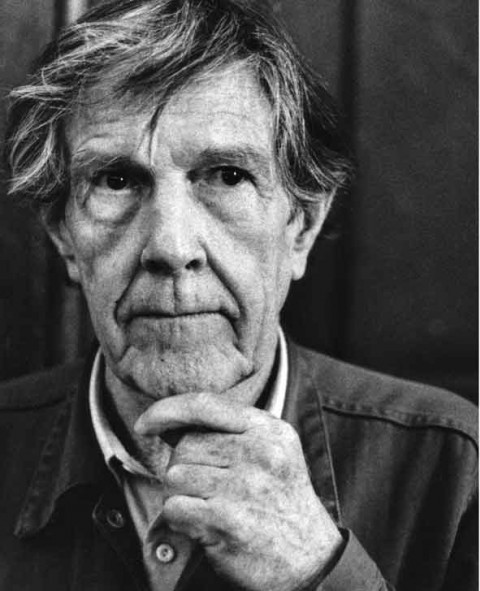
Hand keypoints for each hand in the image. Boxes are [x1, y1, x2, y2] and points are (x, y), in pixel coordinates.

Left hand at [135, 392, 342, 590]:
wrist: (311, 559)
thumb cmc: (280, 500)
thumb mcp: (270, 452)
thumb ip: (226, 432)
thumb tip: (167, 423)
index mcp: (268, 429)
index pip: (205, 405)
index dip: (167, 410)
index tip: (145, 423)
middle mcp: (260, 452)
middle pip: (186, 445)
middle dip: (185, 467)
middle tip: (208, 488)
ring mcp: (244, 485)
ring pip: (175, 476)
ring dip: (182, 495)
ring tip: (211, 506)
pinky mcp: (228, 520)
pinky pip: (175, 507)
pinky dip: (181, 519)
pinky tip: (205, 525)